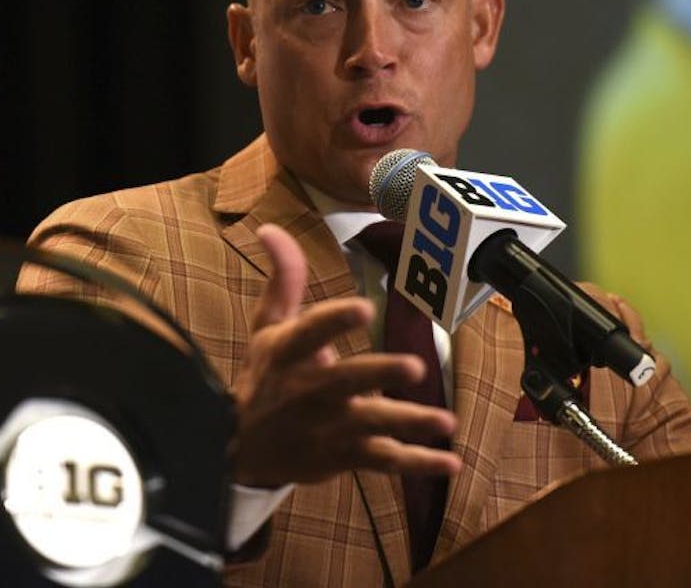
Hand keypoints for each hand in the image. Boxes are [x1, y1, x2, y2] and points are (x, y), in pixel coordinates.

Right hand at [229, 223, 460, 487]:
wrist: (240, 447)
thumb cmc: (266, 374)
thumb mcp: (267, 326)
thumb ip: (284, 278)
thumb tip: (272, 227)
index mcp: (288, 354)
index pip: (310, 333)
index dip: (335, 321)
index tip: (363, 306)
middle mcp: (308, 391)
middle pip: (346, 381)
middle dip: (380, 375)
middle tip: (415, 366)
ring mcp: (328, 426)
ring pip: (372, 424)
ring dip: (410, 423)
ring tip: (446, 422)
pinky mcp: (344, 454)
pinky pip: (383, 460)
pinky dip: (418, 463)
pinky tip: (450, 463)